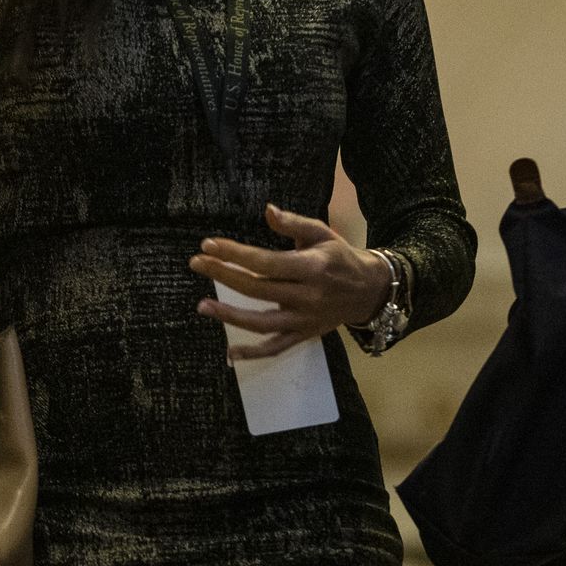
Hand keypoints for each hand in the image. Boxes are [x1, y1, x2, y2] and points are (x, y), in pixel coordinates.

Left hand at [189, 204, 393, 361]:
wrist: (369, 290)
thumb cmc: (340, 257)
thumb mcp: (322, 233)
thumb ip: (294, 223)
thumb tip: (267, 211)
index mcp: (312, 268)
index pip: (266, 262)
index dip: (235, 254)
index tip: (208, 245)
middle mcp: (307, 296)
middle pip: (258, 289)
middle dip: (223, 275)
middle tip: (197, 263)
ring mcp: (304, 320)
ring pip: (262, 323)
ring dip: (230, 315)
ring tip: (202, 305)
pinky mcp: (303, 336)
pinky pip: (275, 348)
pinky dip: (252, 354)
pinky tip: (230, 353)